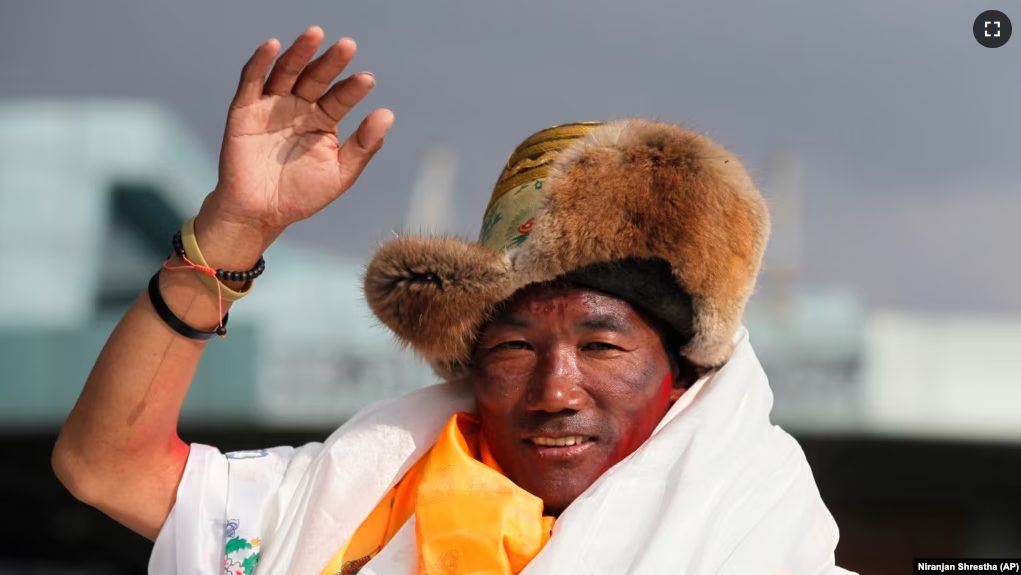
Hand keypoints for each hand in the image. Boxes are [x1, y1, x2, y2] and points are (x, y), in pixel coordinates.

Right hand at [201, 26, 392, 243]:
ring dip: (300, 52)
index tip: (368, 80)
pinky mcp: (244, 110)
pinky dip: (260, 62)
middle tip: (348, 46)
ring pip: (286, 72)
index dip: (352, 88)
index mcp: (323, 121)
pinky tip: (273, 46)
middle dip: (331, 62)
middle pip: (316, 78)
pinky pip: (252, 81)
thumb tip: (388, 114)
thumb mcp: (340, 174)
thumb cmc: (301, 196)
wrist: (259, 214)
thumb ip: (363, 146)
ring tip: (315, 35)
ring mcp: (271, 106)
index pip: (340, 97)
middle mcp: (298, 108)